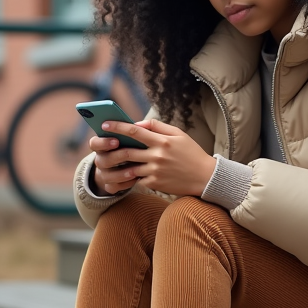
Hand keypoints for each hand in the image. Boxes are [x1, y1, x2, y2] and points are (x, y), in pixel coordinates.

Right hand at [89, 132, 141, 194]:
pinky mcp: (110, 186)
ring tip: (135, 170)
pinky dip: (125, 184)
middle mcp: (100, 160)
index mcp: (102, 146)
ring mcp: (104, 174)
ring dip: (122, 173)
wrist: (124, 166)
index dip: (103, 142)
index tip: (116, 140)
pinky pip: (114, 187)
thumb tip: (140, 125)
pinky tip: (136, 179)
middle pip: (103, 160)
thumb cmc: (129, 146)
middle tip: (128, 154)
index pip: (94, 143)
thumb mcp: (129, 138)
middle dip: (116, 157)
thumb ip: (132, 131)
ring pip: (108, 176)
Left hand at [91, 120, 216, 197]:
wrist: (205, 177)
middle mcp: (157, 156)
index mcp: (162, 141)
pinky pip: (137, 179)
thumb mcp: (179, 134)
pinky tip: (125, 173)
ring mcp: (156, 171)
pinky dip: (130, 176)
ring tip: (110, 160)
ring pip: (129, 168)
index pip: (135, 132)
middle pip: (127, 151)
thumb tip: (139, 124)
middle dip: (112, 148)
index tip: (105, 124)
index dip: (117, 127)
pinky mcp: (155, 184)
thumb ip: (158, 127)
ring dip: (118, 164)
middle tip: (102, 145)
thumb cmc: (191, 153)